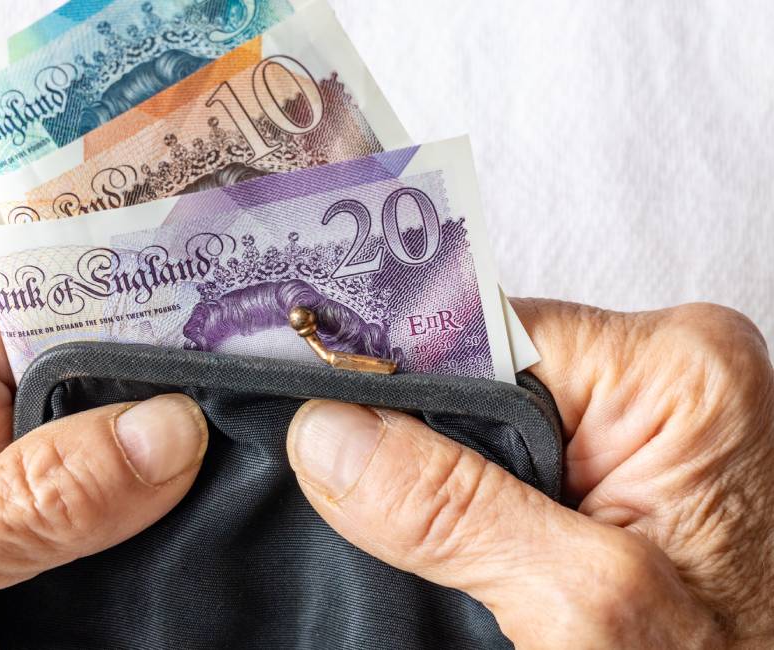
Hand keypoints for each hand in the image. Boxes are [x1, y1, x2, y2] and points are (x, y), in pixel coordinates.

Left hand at [0, 295, 207, 648]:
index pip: (59, 306)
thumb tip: (169, 429)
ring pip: (99, 437)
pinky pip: (85, 487)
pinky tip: (157, 535)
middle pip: (91, 370)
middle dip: (158, 414)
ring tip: (207, 503)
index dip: (150, 325)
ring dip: (148, 477)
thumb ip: (36, 499)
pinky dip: (126, 515)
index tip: (237, 347)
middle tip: (237, 445)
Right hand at [287, 301, 773, 648]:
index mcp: (675, 373)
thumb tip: (328, 434)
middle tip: (398, 520)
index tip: (320, 419)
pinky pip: (515, 447)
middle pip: (479, 368)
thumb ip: (450, 510)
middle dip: (426, 441)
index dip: (395, 377)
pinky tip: (482, 545)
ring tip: (466, 553)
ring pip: (488, 414)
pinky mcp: (626, 457)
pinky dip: (479, 496)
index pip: (481, 328)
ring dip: (453, 479)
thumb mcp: (580, 604)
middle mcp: (664, 375)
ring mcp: (646, 416)